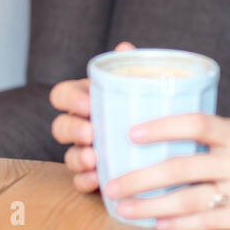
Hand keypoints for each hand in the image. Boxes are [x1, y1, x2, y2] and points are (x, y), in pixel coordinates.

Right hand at [49, 41, 134, 193]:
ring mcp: (85, 152)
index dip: (70, 99)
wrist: (169, 139)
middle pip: (60, 126)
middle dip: (72, 129)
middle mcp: (81, 125)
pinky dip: (85, 181)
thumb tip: (125, 48)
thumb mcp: (140, 87)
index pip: (62, 95)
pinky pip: (80, 181)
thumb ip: (131, 68)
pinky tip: (97, 180)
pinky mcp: (94, 176)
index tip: (87, 104)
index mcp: (87, 100)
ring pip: (69, 155)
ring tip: (93, 159)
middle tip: (90, 133)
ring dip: (78, 157)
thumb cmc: (147, 106)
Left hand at [101, 112, 229, 229]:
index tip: (130, 133)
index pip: (197, 123)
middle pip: (181, 167)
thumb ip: (216, 139)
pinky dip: (178, 225)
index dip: (162, 127)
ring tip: (123, 208)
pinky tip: (156, 226)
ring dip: (150, 206)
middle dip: (139, 177)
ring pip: (188, 199)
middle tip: (110, 182)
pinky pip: (206, 222)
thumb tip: (163, 137)